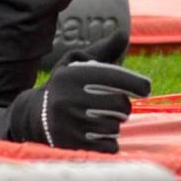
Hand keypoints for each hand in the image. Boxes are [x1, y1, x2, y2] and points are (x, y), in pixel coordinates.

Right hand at [37, 56, 151, 151]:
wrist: (34, 117)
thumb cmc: (66, 86)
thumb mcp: (78, 63)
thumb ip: (104, 51)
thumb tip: (124, 34)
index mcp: (72, 76)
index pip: (113, 77)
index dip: (136, 83)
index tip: (146, 88)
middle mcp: (69, 99)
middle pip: (119, 105)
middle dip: (125, 106)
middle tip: (120, 106)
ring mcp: (69, 125)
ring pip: (115, 127)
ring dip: (115, 124)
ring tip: (103, 119)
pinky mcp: (72, 146)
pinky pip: (109, 146)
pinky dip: (110, 142)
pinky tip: (99, 135)